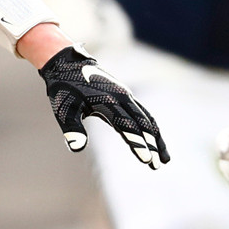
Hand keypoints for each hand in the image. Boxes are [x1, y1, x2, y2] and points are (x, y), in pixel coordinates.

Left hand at [39, 46, 167, 167]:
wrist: (67, 63)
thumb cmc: (64, 88)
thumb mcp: (64, 109)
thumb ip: (72, 129)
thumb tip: (77, 148)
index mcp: (107, 101)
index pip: (127, 126)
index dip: (138, 143)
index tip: (147, 159)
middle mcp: (121, 97)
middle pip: (142, 124)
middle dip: (152, 145)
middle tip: (158, 165)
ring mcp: (125, 95)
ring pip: (147, 118)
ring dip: (156, 138)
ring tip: (165, 159)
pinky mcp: (125, 95)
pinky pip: (144, 113)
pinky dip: (151, 127)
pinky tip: (155, 140)